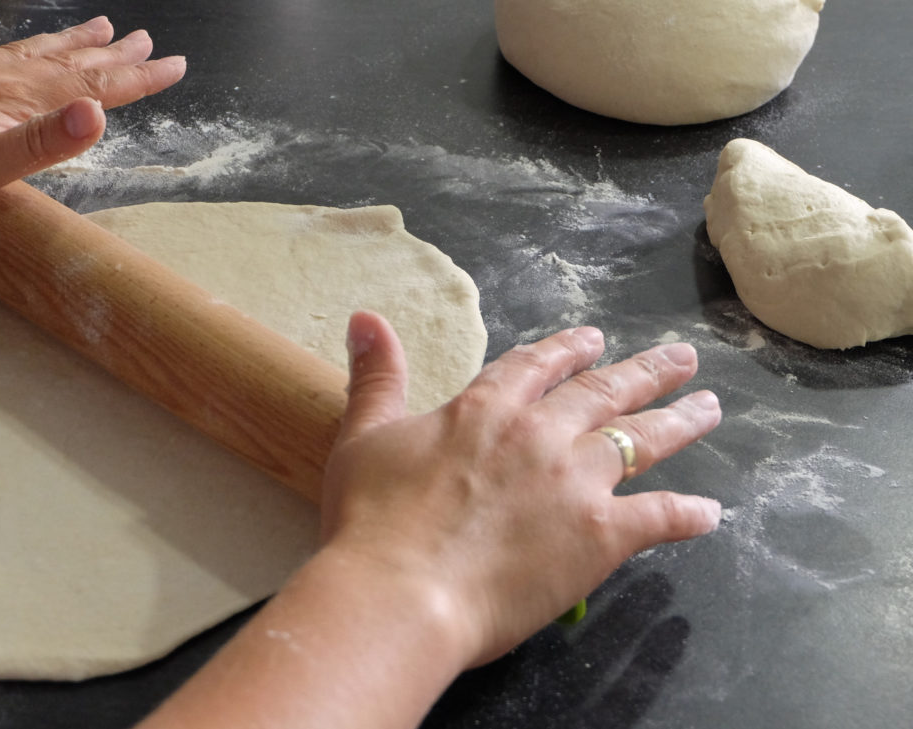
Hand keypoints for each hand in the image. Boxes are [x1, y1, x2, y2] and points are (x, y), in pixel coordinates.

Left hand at [0, 16, 184, 221]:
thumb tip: (100, 114)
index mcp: (15, 98)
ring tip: (101, 28)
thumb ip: (42, 142)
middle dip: (115, 55)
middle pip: (69, 62)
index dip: (137, 77)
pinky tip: (17, 47)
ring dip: (73, 42)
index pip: (92, 86)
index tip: (173, 65)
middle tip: (148, 41)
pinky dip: (20, 47)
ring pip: (33, 51)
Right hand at [322, 311, 721, 667]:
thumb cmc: (373, 519)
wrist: (402, 591)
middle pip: (603, 393)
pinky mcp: (601, 535)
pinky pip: (658, 517)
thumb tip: (365, 317)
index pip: (537, 366)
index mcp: (487, 409)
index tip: (594, 340)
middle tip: (681, 358)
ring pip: (640, 440)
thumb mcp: (363, 436)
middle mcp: (541, 434)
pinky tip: (709, 513)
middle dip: (645, 372)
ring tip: (709, 406)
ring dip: (678, 421)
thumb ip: (376, 377)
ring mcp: (576, 481)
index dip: (567, 351)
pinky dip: (687, 515)